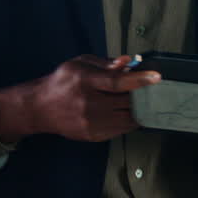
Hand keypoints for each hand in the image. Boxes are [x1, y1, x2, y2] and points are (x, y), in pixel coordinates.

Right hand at [0, 54, 158, 142]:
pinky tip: (128, 111)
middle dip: (142, 95)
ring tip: (141, 100)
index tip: (156, 77)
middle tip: (151, 89)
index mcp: (85, 81)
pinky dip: (129, 120)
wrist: (40, 108)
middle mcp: (88, 104)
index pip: (117, 82)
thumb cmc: (63, 81)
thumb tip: (129, 62)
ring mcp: (91, 123)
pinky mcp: (93, 135)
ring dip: (138, 109)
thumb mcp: (81, 64)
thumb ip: (106, 63)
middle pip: (127, 102)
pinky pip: (121, 129)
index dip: (139, 79)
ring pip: (128, 118)